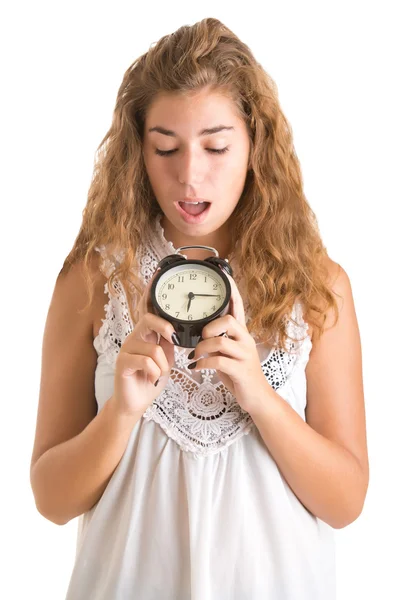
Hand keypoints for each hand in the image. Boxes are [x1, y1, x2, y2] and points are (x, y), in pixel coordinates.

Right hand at [113, 269, 177, 416]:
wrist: (136, 402)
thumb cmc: (151, 378)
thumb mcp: (166, 357)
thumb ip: (169, 342)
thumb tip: (178, 331)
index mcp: (146, 333)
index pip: (148, 308)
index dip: (152, 291)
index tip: (159, 272)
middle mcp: (135, 337)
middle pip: (149, 319)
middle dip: (164, 328)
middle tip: (172, 339)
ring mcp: (126, 349)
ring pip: (153, 347)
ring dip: (163, 365)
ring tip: (159, 373)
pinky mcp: (122, 363)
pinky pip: (146, 361)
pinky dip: (154, 371)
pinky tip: (151, 377)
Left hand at [188, 273, 269, 412]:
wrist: (257, 398)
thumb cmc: (240, 374)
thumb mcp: (229, 353)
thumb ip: (219, 340)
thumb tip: (201, 331)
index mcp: (242, 334)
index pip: (238, 307)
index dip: (232, 291)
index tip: (224, 274)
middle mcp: (246, 341)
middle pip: (229, 321)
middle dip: (209, 327)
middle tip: (200, 339)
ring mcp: (245, 356)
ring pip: (221, 342)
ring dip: (203, 348)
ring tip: (195, 356)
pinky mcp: (241, 371)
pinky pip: (219, 361)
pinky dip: (204, 364)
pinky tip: (197, 367)